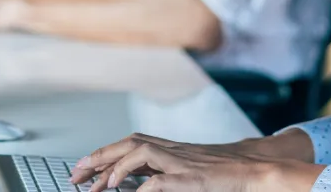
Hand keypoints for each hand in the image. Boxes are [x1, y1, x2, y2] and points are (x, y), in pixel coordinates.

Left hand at [71, 133, 314, 191]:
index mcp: (170, 149)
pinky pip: (162, 180)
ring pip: (142, 151)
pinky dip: (144, 188)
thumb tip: (132, 186)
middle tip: (76, 175)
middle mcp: (173, 150)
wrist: (254, 172)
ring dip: (117, 168)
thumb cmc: (222, 174)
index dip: (103, 153)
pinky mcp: (193, 178)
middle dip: (99, 157)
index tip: (82, 169)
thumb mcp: (186, 171)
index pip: (129, 143)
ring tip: (100, 187)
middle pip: (129, 142)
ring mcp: (182, 162)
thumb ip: (160, 173)